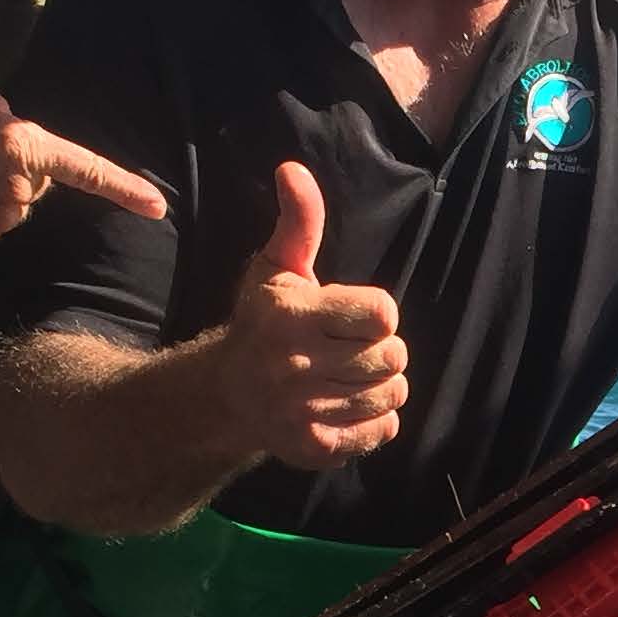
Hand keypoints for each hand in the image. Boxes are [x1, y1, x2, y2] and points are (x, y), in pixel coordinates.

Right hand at [220, 156, 409, 466]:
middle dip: (382, 347)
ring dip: (383, 383)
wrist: (225, 395)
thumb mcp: (277, 267)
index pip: (383, 314)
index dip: (378, 311)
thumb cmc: (262, 322)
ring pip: (391, 394)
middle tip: (354, 346)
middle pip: (392, 355)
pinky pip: (381, 432)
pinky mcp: (312, 447)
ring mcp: (302, 412)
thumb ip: (299, 221)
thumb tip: (293, 169)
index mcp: (292, 319)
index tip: (355, 314)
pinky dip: (378, 420)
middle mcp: (294, 368)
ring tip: (353, 374)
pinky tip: (351, 404)